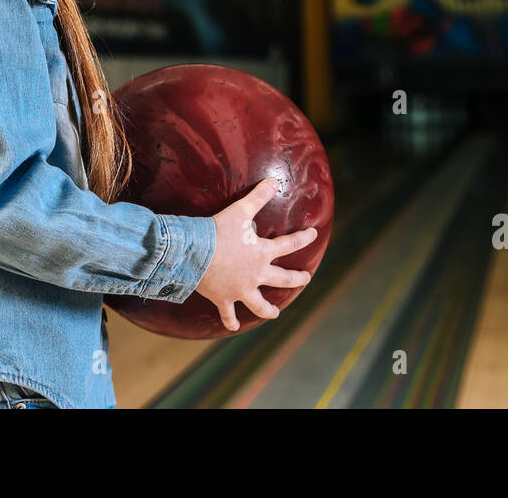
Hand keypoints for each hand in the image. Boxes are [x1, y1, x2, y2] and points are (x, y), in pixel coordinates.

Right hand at [194, 178, 317, 331]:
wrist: (195, 253)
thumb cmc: (218, 231)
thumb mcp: (240, 210)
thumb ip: (259, 196)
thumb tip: (274, 181)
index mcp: (262, 253)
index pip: (288, 244)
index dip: (302, 238)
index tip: (313, 234)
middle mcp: (255, 275)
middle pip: (281, 279)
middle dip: (295, 278)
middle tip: (305, 279)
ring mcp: (240, 290)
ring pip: (258, 304)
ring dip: (267, 309)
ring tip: (275, 313)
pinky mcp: (223, 298)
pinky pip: (227, 313)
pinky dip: (229, 321)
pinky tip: (232, 327)